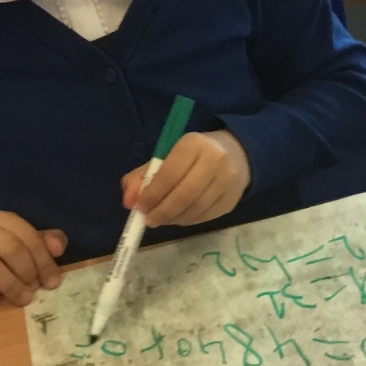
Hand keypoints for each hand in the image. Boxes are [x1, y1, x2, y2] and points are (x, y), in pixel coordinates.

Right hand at [0, 211, 64, 305]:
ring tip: (21, 298)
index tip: (52, 283)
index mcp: (3, 220)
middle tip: (34, 291)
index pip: (28, 237)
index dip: (43, 261)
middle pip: (10, 249)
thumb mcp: (23, 242)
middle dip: (27, 273)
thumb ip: (44, 243)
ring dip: (9, 284)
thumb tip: (58, 249)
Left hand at [122, 130, 250, 228]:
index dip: (153, 194)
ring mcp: (227, 180)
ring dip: (173, 219)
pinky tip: (179, 217)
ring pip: (195, 209)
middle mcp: (215, 160)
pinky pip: (205, 217)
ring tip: (162, 218)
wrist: (236, 154)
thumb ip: (142, 177)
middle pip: (185, 194)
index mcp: (194, 144)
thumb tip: (128, 201)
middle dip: (162, 211)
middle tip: (148, 220)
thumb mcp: (166, 157)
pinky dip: (187, 221)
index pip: (170, 173)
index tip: (139, 207)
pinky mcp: (232, 199)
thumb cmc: (192, 155)